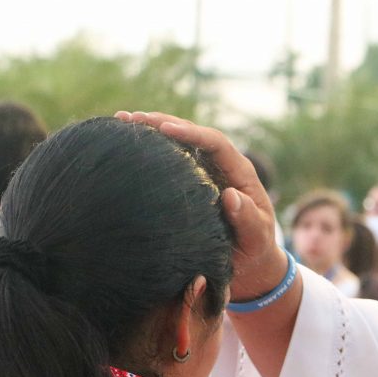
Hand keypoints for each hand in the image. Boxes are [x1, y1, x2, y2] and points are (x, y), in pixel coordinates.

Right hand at [113, 111, 283, 300]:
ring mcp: (204, 171)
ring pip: (178, 143)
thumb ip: (248, 219)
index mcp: (240, 172)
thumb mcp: (256, 237)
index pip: (216, 143)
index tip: (166, 128)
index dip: (191, 133)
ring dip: (151, 130)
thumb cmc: (254, 247)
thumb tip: (231, 195)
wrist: (250, 258)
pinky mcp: (189, 181)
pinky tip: (125, 144)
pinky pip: (170, 160)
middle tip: (130, 118)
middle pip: (192, 134)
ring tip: (120, 121)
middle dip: (162, 122)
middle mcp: (221, 165)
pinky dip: (149, 150)